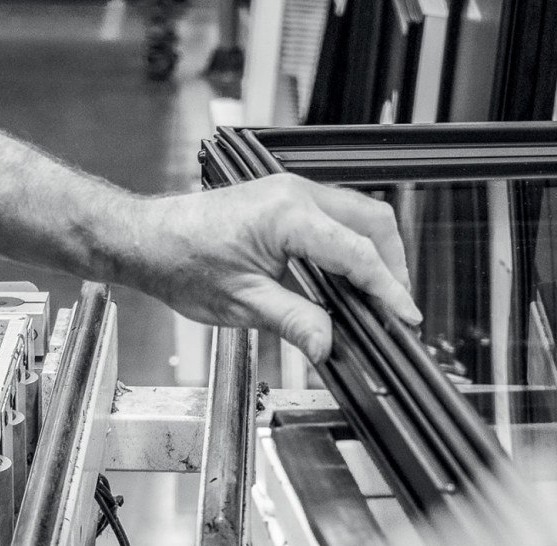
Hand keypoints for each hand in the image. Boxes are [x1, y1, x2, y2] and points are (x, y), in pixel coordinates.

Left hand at [131, 173, 421, 362]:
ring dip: (376, 250)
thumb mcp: (243, 304)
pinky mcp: (285, 197)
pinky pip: (337, 213)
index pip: (358, 253)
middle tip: (396, 307)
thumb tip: (328, 344)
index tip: (406, 316)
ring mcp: (291, 190)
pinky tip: (351, 273)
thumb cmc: (183, 262)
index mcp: (288, 216)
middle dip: (394, 264)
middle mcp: (295, 193)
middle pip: (373, 220)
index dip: (388, 289)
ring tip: (379, 294)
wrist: (150, 239)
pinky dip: (354, 241)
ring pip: (359, 212)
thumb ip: (295, 322)